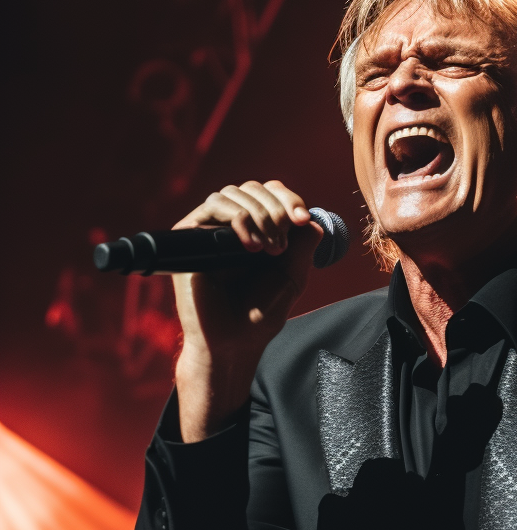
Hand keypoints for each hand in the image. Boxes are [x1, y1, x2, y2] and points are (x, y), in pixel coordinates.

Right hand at [171, 180, 321, 441]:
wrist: (235, 340)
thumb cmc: (261, 313)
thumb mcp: (292, 277)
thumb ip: (303, 247)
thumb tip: (314, 220)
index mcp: (258, 229)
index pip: (272, 193)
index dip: (290, 199)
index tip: (303, 220)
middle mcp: (233, 225)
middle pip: (254, 189)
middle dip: (277, 209)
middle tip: (283, 244)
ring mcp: (210, 229)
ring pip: (234, 194)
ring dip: (260, 215)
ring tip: (270, 250)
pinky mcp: (190, 236)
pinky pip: (213, 208)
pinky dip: (239, 220)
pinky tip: (252, 247)